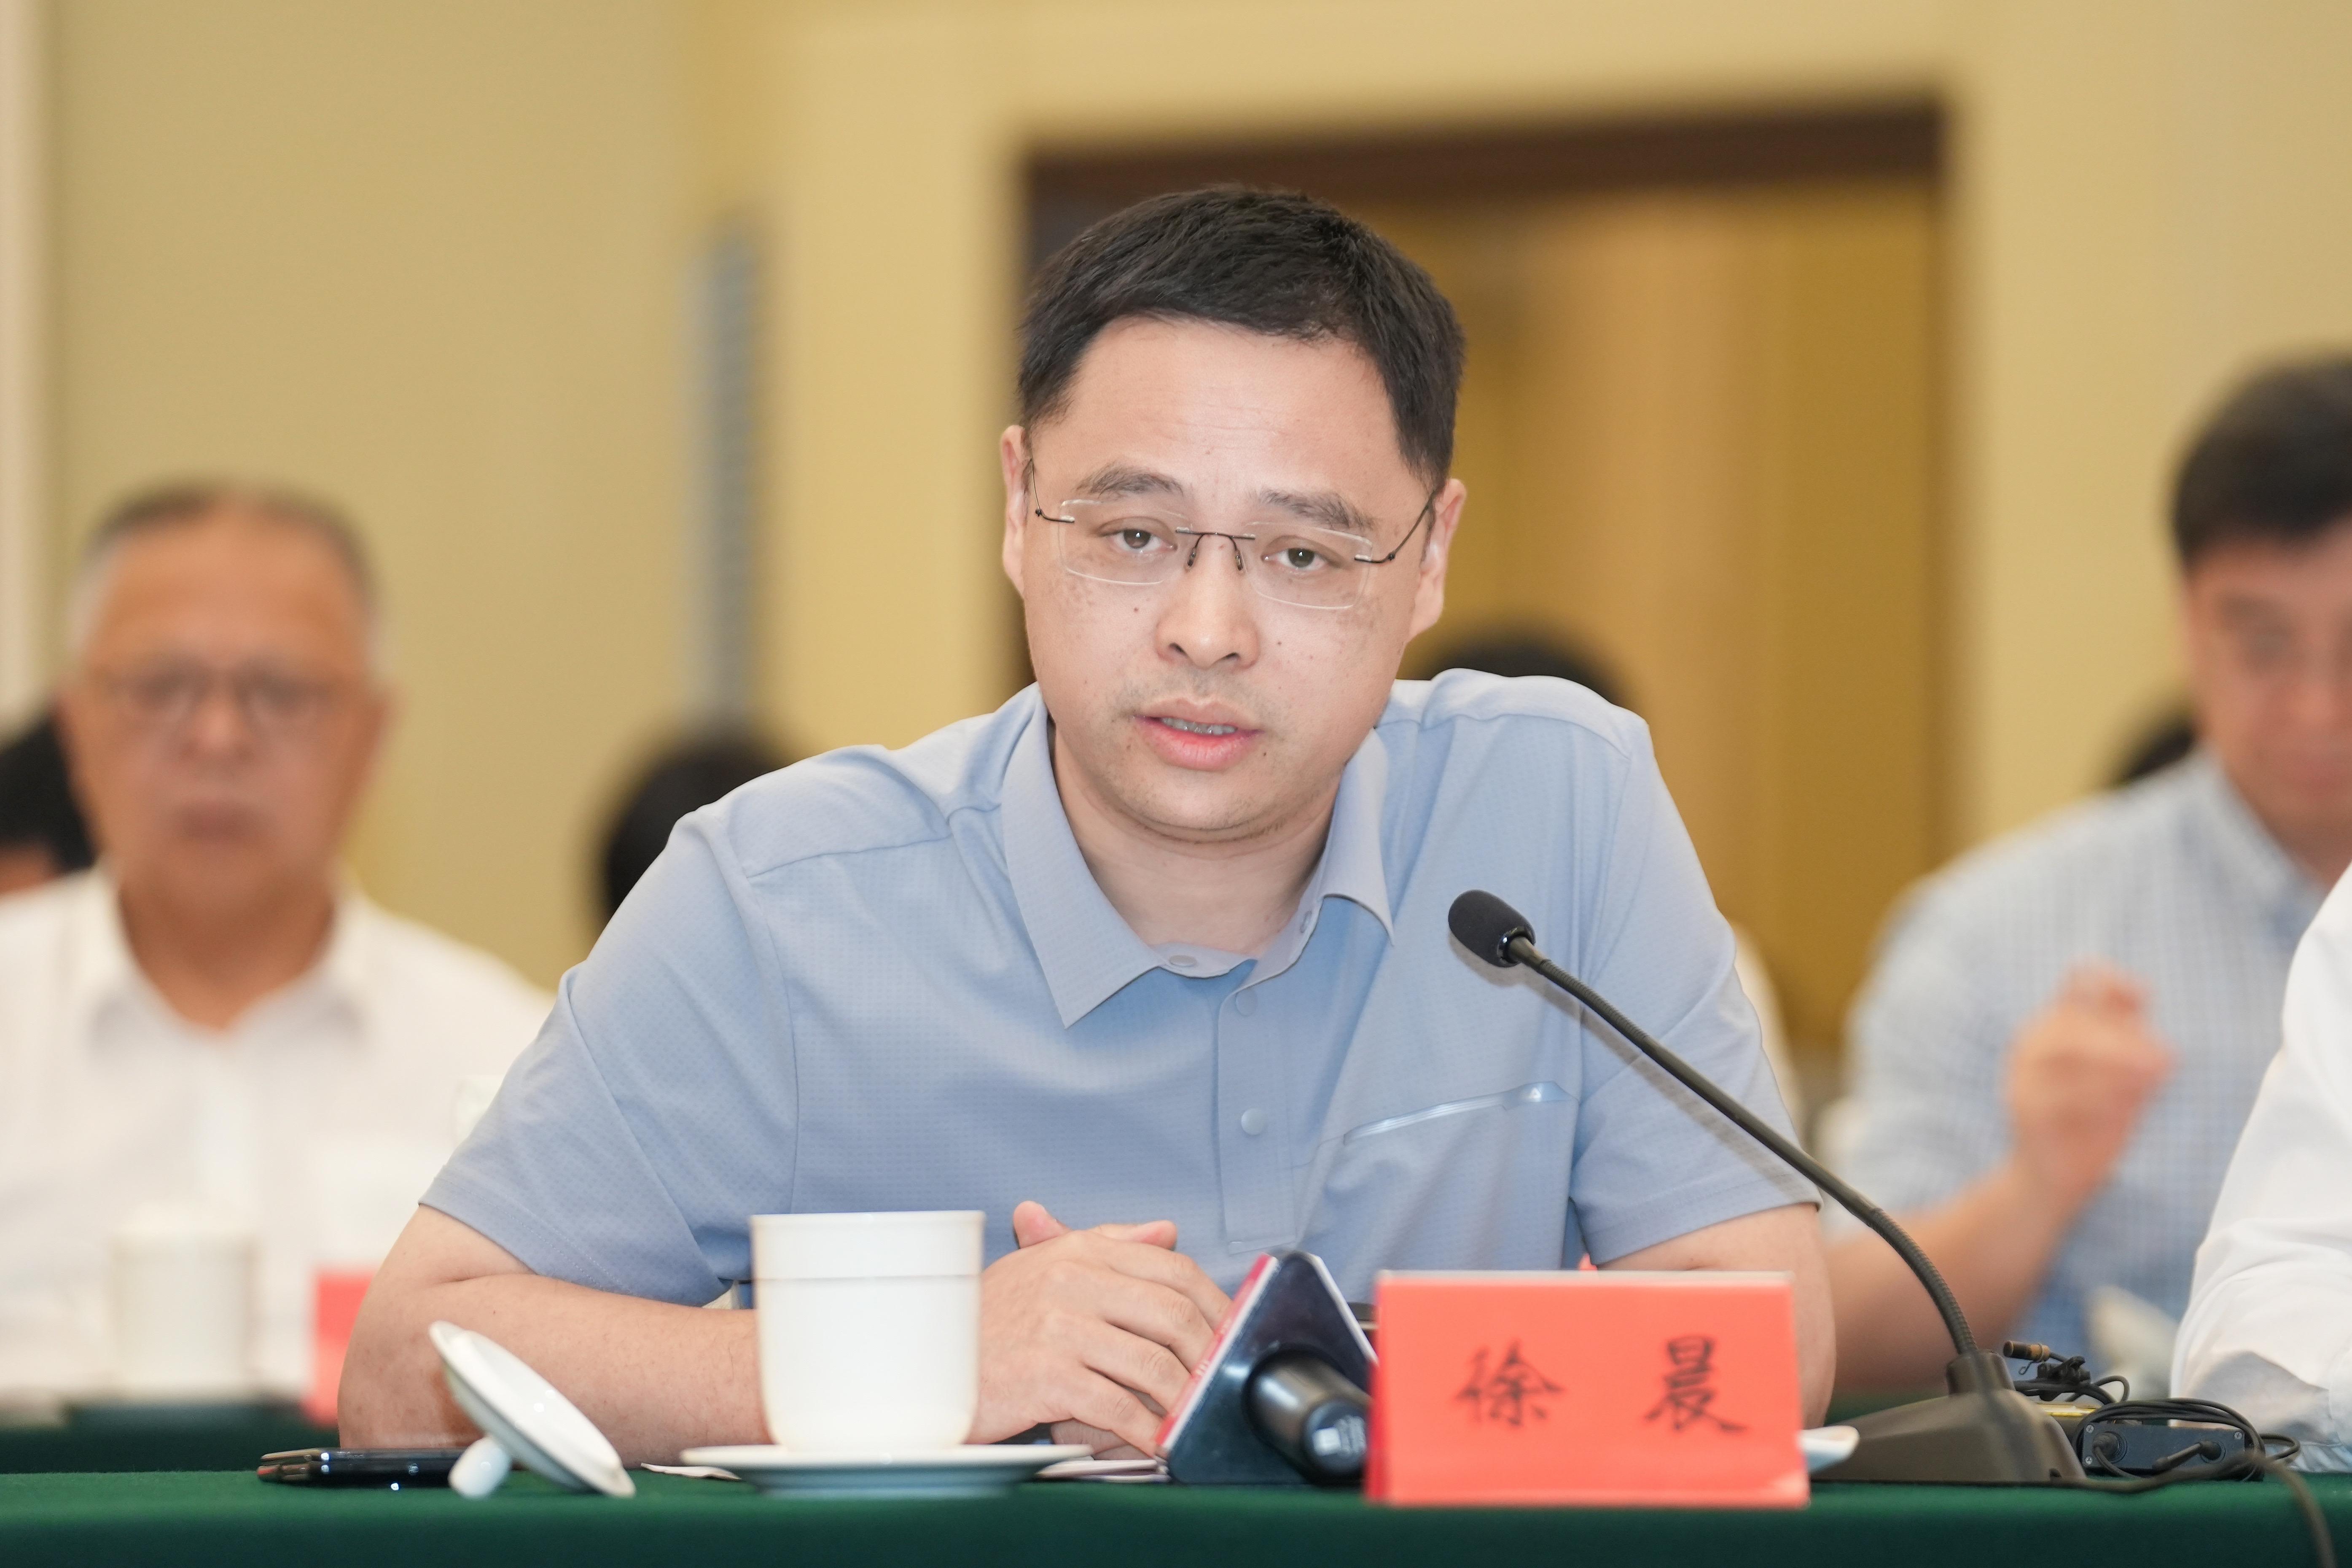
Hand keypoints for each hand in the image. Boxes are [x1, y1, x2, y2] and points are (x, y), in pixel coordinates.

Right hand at [968, 1200, 1230, 1454]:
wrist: (927, 1362)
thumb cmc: (989, 1319)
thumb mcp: (1045, 1265)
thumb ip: (1110, 1244)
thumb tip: (1166, 1229)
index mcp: (1079, 1251)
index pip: (1172, 1269)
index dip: (1215, 1304)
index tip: (1232, 1334)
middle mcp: (1072, 1281)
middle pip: (1173, 1315)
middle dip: (1208, 1355)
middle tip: (1221, 1382)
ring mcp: (1059, 1328)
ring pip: (1153, 1364)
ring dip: (1183, 1399)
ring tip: (1194, 1416)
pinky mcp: (1046, 1376)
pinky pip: (1117, 1406)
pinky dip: (1146, 1429)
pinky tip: (1156, 1441)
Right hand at [2003, 964, 2173, 1211]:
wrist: (2051, 1180)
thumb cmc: (2093, 1122)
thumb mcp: (2122, 1075)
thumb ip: (2131, 1039)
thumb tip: (2146, 999)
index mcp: (2057, 1024)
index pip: (2081, 979)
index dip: (2116, 983)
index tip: (2146, 1003)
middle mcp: (2033, 1042)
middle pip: (2075, 1018)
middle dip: (2125, 1038)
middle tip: (2166, 1058)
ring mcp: (2023, 1074)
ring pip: (2067, 1051)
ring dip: (2117, 1064)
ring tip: (2155, 1079)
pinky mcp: (2024, 1109)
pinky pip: (2062, 1095)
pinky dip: (2100, 1099)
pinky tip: (2127, 1110)